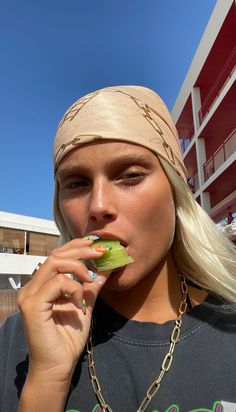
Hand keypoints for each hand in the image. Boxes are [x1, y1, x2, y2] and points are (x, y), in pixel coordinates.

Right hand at [17, 238, 109, 382]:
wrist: (59, 366)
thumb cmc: (69, 338)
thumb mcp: (84, 304)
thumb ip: (91, 286)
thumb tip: (106, 267)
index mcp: (42, 285)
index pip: (57, 255)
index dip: (77, 246)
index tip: (97, 244)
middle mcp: (32, 287)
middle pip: (55, 254)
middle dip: (80, 250)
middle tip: (100, 252)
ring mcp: (29, 295)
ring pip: (54, 263)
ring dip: (79, 266)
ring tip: (92, 278)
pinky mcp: (32, 305)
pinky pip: (56, 283)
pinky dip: (74, 287)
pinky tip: (81, 301)